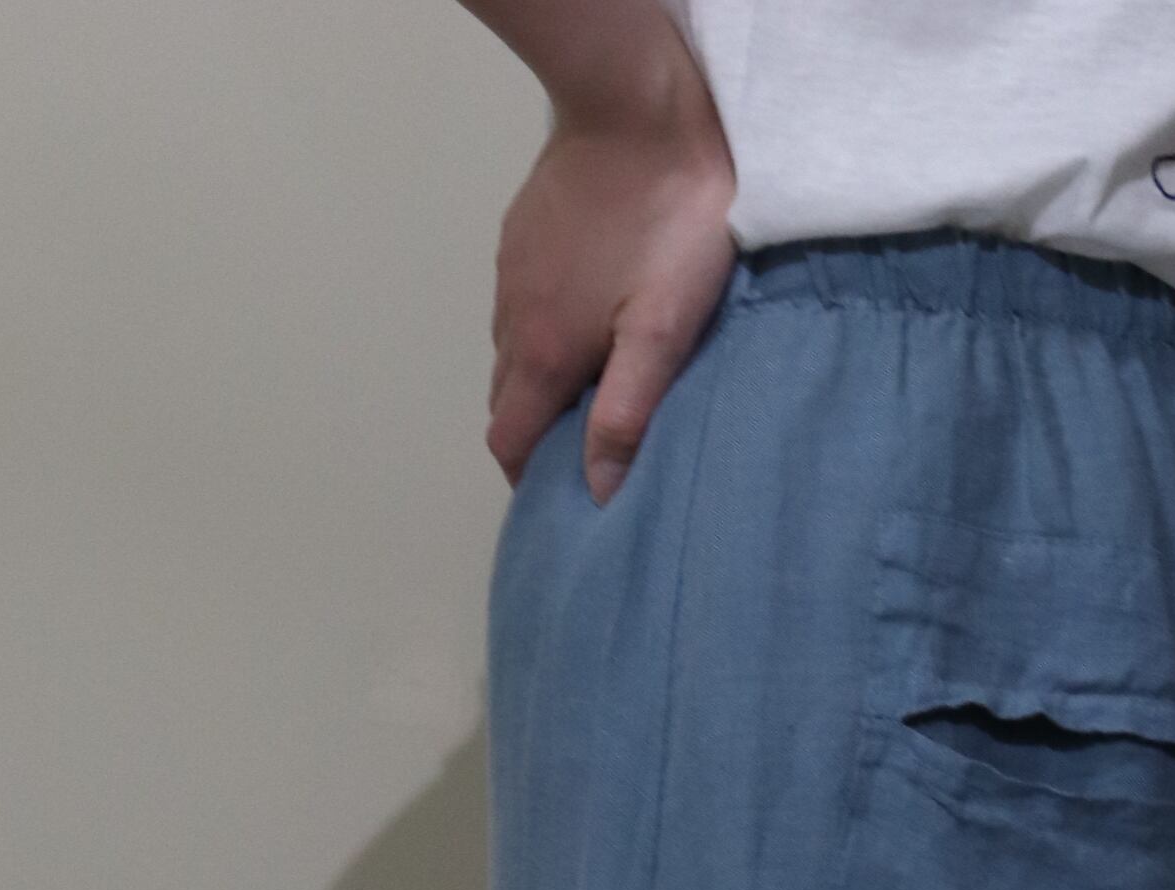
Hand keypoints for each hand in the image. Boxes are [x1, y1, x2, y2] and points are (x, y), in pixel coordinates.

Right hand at [487, 71, 736, 504]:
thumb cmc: (668, 222)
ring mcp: (511, 269)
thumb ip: (626, 413)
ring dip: (539, 378)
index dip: (528, 478)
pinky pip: (520, 300)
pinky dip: (541, 327)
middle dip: (535, 432)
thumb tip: (596, 490)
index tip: (559, 495)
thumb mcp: (664, 330)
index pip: (508, 440)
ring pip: (512, 350)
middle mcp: (512, 316)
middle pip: (507, 399)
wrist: (640, 109)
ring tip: (590, 384)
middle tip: (584, 446)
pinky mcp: (522, 231)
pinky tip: (585, 317)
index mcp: (540, 352)